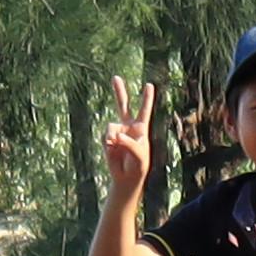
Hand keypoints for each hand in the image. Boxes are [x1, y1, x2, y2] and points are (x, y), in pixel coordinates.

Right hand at [100, 72, 153, 205]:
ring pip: (111, 126)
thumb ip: (130, 143)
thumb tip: (116, 136)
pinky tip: (113, 150)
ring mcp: (117, 132)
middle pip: (123, 106)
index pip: (144, 110)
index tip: (149, 85)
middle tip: (115, 78)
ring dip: (114, 136)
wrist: (126, 178)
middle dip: (119, 92)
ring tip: (118, 146)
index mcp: (141, 129)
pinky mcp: (108, 140)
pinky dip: (109, 144)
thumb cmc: (138, 166)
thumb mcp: (140, 156)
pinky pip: (106, 137)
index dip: (147, 98)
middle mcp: (128, 127)